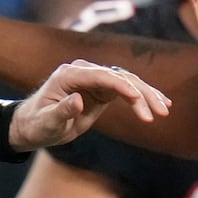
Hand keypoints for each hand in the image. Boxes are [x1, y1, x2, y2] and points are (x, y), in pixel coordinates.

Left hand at [9, 60, 170, 149]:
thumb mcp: (46, 123)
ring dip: (146, 95)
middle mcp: (84, 72)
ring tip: (164, 110)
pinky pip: (126, 89)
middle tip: (159, 111)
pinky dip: (142, 96)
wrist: (33, 125)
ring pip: (127, 81)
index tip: (137, 98)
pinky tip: (160, 103)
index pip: (102, 75)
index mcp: (70, 75)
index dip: (121, 85)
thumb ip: (61, 112)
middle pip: (119, 77)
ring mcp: (94, 79)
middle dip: (141, 93)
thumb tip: (78, 101)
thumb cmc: (37, 124)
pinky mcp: (101, 89)